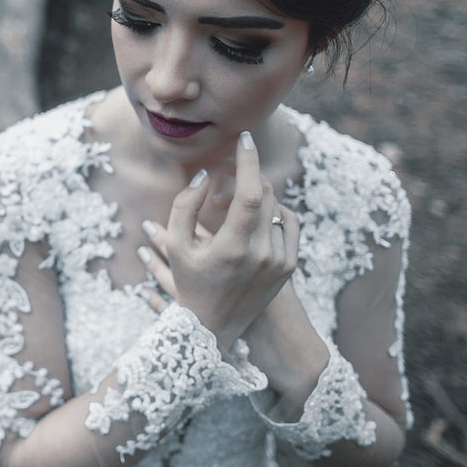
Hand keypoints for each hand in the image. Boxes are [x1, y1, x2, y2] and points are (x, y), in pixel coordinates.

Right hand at [136, 131, 298, 350]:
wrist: (215, 327)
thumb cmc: (190, 282)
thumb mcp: (176, 245)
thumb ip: (185, 206)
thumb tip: (205, 176)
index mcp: (233, 249)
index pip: (250, 193)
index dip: (249, 161)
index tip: (244, 139)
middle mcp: (262, 254)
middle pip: (264, 194)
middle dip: (248, 173)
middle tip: (228, 170)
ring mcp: (280, 261)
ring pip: (276, 206)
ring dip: (257, 192)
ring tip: (234, 198)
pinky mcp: (290, 266)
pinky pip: (289, 222)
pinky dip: (274, 210)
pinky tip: (255, 213)